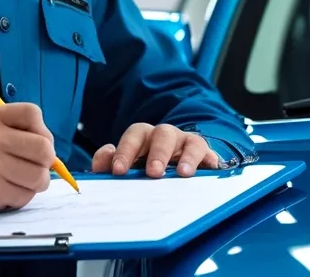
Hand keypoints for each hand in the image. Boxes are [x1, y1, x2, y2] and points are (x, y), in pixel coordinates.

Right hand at [0, 103, 55, 213]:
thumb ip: (18, 127)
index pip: (33, 114)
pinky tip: (8, 188)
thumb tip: (52, 150)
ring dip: (37, 180)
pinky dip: (22, 195)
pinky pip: (25, 196)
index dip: (42, 129)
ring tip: (22, 178)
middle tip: (36, 164)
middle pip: (44, 150)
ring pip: (39, 177)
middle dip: (46, 160)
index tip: (35, 140)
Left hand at [91, 123, 219, 177]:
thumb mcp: (128, 165)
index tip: (118, 171)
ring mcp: (187, 143)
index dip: (125, 151)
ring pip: (190, 141)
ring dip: (187, 156)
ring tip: (183, 174)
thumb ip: (110, 163)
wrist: (176, 167)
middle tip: (153, 173)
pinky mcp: (205, 155)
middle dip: (157, 153)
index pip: (134, 136)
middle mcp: (165, 136)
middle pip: (162, 135)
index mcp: (143, 137)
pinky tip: (208, 171)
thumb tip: (100, 167)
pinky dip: (209, 161)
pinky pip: (210, 154)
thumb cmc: (146, 167)